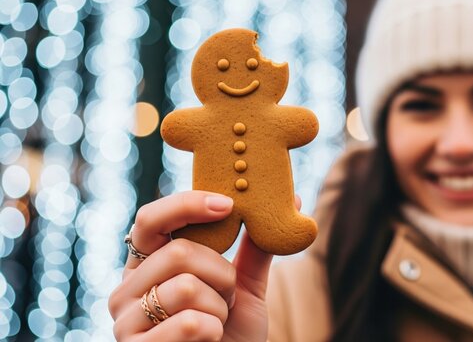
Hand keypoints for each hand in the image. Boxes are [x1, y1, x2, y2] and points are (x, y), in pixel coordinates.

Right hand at [109, 190, 293, 340]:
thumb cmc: (232, 334)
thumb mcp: (246, 286)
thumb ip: (256, 247)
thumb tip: (292, 199)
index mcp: (149, 264)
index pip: (151, 219)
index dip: (187, 205)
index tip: (228, 205)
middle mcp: (128, 287)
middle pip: (179, 252)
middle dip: (221, 274)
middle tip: (227, 297)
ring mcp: (125, 319)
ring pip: (187, 287)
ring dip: (219, 307)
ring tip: (216, 322)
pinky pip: (189, 323)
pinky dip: (213, 330)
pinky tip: (209, 340)